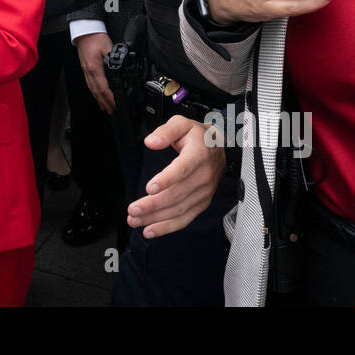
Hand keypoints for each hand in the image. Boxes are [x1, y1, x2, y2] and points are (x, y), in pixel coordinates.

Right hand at [73, 31, 114, 113]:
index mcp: (94, 68)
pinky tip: (97, 95)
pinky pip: (90, 84)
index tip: (115, 104)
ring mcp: (86, 71)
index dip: (109, 98)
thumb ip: (115, 58)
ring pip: (92, 89)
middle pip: (96, 92)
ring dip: (99, 100)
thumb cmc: (95, 37)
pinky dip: (94, 93)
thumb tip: (122, 69)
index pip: (103, 87)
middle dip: (104, 103)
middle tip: (111, 111)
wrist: (84, 31)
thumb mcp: (109, 47)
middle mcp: (89, 72)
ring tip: (104, 107)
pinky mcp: (86, 69)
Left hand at [126, 115, 223, 238]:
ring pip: (179, 210)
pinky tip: (150, 230)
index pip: (183, 169)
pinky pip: (185, 219)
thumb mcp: (182, 124)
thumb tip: (151, 142)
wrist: (222, 149)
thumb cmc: (198, 137)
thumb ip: (166, 131)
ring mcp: (204, 192)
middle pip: (177, 194)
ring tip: (135, 220)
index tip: (149, 188)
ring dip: (155, 218)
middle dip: (153, 205)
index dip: (167, 179)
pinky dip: (167, 227)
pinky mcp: (201, 203)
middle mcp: (203, 176)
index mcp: (199, 154)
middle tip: (133, 210)